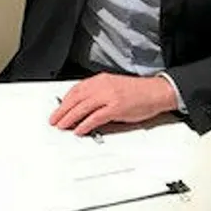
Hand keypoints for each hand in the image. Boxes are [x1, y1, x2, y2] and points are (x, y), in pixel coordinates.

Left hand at [50, 73, 178, 135]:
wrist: (156, 91)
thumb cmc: (137, 91)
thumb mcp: (114, 87)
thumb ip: (98, 93)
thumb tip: (83, 106)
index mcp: (101, 80)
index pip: (76, 89)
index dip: (65, 100)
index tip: (58, 108)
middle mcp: (103, 86)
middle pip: (76, 98)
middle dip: (62, 110)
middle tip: (54, 119)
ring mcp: (109, 97)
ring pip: (83, 107)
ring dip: (70, 118)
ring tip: (62, 126)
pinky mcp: (116, 108)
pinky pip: (96, 117)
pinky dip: (85, 124)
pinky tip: (79, 130)